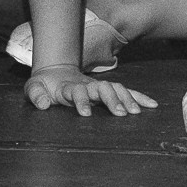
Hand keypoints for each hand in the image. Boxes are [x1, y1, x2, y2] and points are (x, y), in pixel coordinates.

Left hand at [23, 68, 153, 115]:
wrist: (56, 71)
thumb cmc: (44, 84)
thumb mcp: (34, 88)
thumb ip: (36, 95)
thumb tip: (44, 104)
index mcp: (69, 87)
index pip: (77, 91)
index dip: (82, 100)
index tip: (86, 114)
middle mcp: (87, 85)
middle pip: (103, 88)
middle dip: (112, 100)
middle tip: (120, 114)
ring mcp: (99, 86)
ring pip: (116, 88)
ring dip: (126, 99)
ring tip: (134, 113)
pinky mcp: (107, 90)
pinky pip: (126, 92)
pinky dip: (139, 97)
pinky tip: (152, 105)